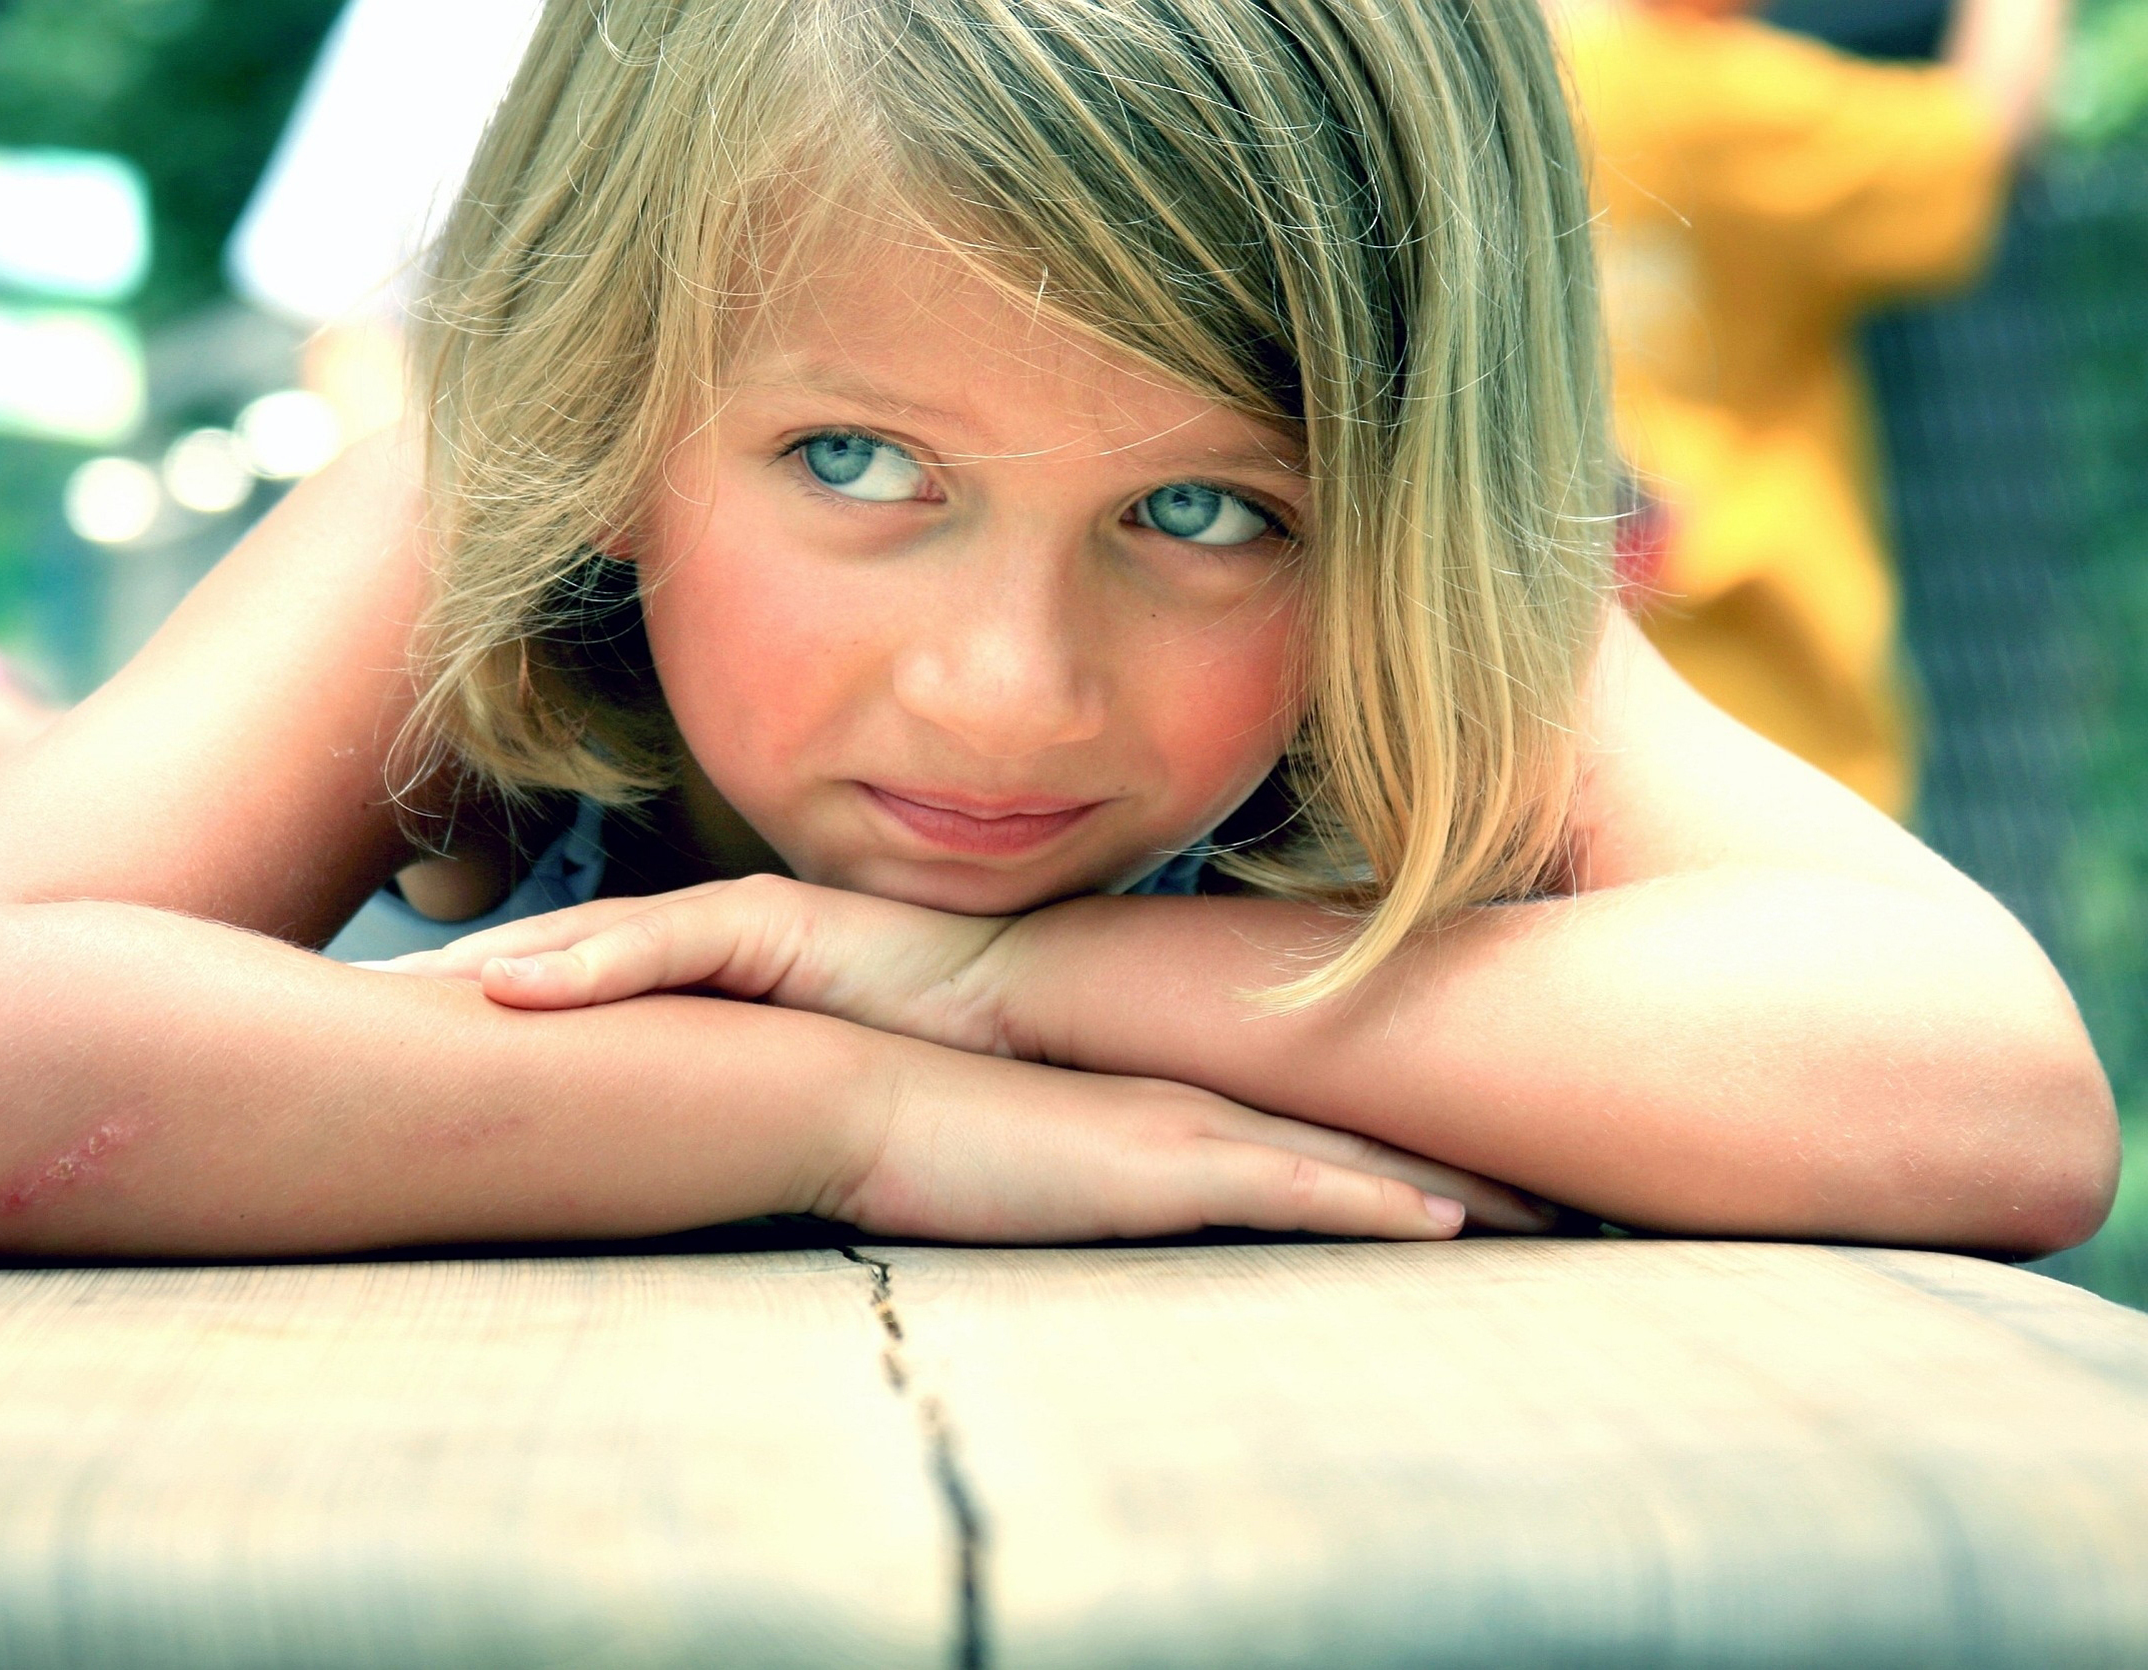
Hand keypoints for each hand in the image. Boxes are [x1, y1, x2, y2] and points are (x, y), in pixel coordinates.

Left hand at [364, 873, 1025, 1055]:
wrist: (1022, 1016)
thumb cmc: (912, 1059)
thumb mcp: (779, 1098)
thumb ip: (710, 1121)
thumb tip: (633, 1189)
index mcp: (689, 996)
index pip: (554, 1000)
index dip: (461, 1024)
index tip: (365, 1059)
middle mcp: (697, 951)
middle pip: (541, 962)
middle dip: (433, 990)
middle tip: (324, 1019)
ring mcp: (734, 926)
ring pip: (582, 942)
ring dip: (483, 969)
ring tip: (387, 1000)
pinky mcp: (779, 923)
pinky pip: (669, 939)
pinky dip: (588, 961)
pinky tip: (509, 985)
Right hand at [822, 1035, 1554, 1240]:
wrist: (857, 1085)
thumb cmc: (918, 1112)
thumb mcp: (1020, 1133)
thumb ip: (1076, 1145)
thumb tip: (1094, 1164)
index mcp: (1169, 1092)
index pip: (1313, 1105)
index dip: (1403, 1117)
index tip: (1482, 1133)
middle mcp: (1197, 1100)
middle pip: (1365, 1120)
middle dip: (1474, 1145)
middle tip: (1571, 1174)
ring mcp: (1187, 1129)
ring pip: (1358, 1151)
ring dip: (1462, 1181)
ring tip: (1558, 1206)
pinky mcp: (1161, 1169)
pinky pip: (1295, 1190)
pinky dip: (1377, 1201)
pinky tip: (1451, 1221)